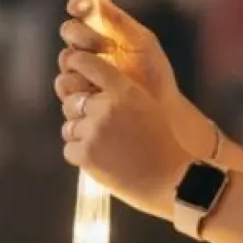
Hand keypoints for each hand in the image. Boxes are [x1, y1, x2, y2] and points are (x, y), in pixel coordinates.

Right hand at [56, 0, 177, 112]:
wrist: (159, 111)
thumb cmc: (154, 75)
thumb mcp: (142, 42)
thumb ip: (119, 19)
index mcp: (100, 32)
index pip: (79, 12)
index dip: (78, 6)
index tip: (84, 7)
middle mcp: (86, 52)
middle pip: (68, 34)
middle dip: (84, 37)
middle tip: (108, 46)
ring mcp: (79, 77)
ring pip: (64, 64)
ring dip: (83, 68)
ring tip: (107, 78)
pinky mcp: (77, 101)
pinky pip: (66, 94)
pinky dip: (81, 92)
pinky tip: (99, 95)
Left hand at [59, 49, 186, 216]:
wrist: (173, 179)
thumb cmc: (164, 144)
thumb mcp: (148, 106)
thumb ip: (122, 94)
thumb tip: (94, 91)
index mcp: (125, 91)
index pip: (89, 65)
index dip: (76, 63)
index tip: (71, 66)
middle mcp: (106, 107)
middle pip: (71, 100)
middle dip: (79, 112)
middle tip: (97, 127)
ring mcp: (94, 131)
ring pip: (69, 126)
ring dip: (79, 135)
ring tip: (103, 147)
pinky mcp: (86, 154)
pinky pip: (69, 149)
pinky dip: (80, 155)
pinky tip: (100, 161)